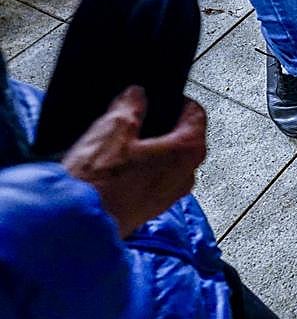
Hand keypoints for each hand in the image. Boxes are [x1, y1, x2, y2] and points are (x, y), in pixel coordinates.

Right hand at [62, 86, 207, 237]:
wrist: (77, 223)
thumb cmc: (99, 181)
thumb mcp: (113, 128)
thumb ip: (130, 105)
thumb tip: (136, 95)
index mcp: (188, 149)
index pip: (196, 113)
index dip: (176, 102)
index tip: (158, 99)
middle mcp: (188, 174)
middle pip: (185, 138)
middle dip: (163, 127)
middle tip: (136, 120)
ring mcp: (172, 194)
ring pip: (169, 161)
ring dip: (151, 150)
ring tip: (122, 146)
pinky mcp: (154, 207)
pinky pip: (156, 179)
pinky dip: (143, 170)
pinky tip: (118, 168)